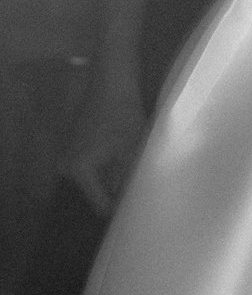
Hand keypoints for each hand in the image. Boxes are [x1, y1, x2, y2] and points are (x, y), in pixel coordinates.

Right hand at [64, 72, 146, 220]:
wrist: (112, 82)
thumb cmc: (123, 115)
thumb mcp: (131, 151)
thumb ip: (128, 179)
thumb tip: (131, 202)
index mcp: (79, 171)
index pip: (100, 203)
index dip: (120, 209)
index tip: (138, 212)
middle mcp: (68, 167)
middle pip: (97, 191)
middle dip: (117, 192)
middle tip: (140, 192)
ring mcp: (69, 156)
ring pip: (97, 178)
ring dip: (114, 178)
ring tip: (137, 176)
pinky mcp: (76, 146)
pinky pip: (94, 166)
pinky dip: (109, 166)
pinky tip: (126, 161)